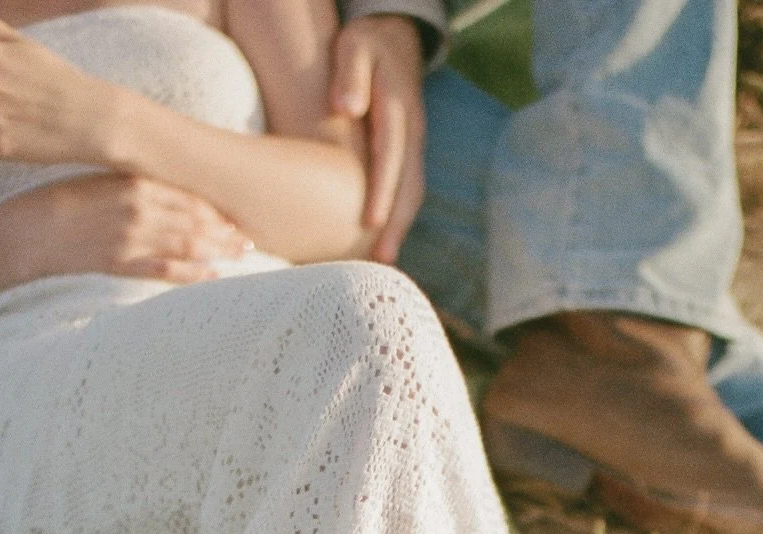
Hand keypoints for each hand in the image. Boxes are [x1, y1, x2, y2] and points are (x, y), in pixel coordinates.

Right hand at [16, 172, 249, 282]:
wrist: (23, 234)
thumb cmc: (58, 207)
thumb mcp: (97, 184)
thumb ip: (132, 187)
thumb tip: (165, 193)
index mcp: (131, 182)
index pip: (186, 194)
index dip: (215, 207)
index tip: (235, 215)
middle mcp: (136, 208)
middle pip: (194, 219)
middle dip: (226, 230)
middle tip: (250, 239)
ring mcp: (130, 238)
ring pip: (187, 244)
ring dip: (218, 250)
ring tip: (242, 255)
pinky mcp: (121, 266)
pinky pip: (165, 270)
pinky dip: (193, 273)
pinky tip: (213, 275)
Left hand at [329, 15, 424, 263]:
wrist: (394, 39)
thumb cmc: (365, 45)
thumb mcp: (354, 45)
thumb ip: (351, 72)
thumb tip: (347, 107)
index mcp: (398, 106)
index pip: (391, 154)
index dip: (383, 189)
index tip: (369, 222)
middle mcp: (413, 131)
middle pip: (410, 184)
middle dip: (397, 224)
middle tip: (382, 261)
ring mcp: (415, 146)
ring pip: (413, 193)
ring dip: (400, 229)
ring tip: (383, 264)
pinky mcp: (410, 156)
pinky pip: (407, 191)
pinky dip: (398, 219)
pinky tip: (381, 244)